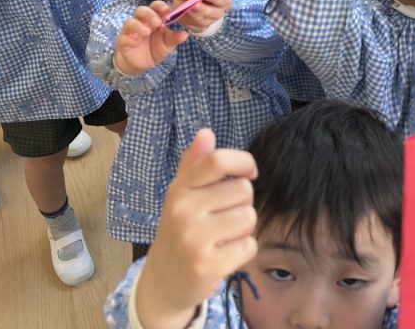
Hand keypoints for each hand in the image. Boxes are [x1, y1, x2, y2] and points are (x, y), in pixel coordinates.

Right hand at [113, 1, 187, 75]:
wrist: (142, 64)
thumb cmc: (155, 49)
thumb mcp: (168, 45)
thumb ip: (175, 38)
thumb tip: (186, 34)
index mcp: (153, 19)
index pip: (154, 7)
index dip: (160, 6)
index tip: (167, 11)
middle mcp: (141, 22)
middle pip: (140, 10)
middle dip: (149, 14)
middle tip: (157, 22)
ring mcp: (130, 31)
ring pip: (129, 21)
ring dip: (138, 25)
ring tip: (147, 32)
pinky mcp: (123, 41)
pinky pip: (123, 37)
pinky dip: (129, 38)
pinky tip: (135, 41)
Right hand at [135, 129, 258, 328]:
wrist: (163, 282)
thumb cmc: (179, 231)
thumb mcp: (181, 195)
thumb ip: (195, 164)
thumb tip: (206, 132)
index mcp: (179, 189)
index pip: (217, 161)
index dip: (243, 161)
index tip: (250, 172)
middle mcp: (183, 210)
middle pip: (244, 190)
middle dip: (243, 203)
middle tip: (224, 218)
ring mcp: (194, 239)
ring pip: (249, 217)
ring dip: (244, 229)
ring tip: (223, 237)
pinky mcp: (207, 265)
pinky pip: (249, 246)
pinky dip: (243, 251)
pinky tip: (224, 255)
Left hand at [171, 0, 232, 33]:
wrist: (182, 7)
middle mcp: (222, 3)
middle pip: (223, 2)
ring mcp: (215, 15)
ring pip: (212, 14)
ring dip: (202, 10)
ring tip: (193, 6)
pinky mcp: (206, 25)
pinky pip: (202, 22)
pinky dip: (194, 17)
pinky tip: (188, 12)